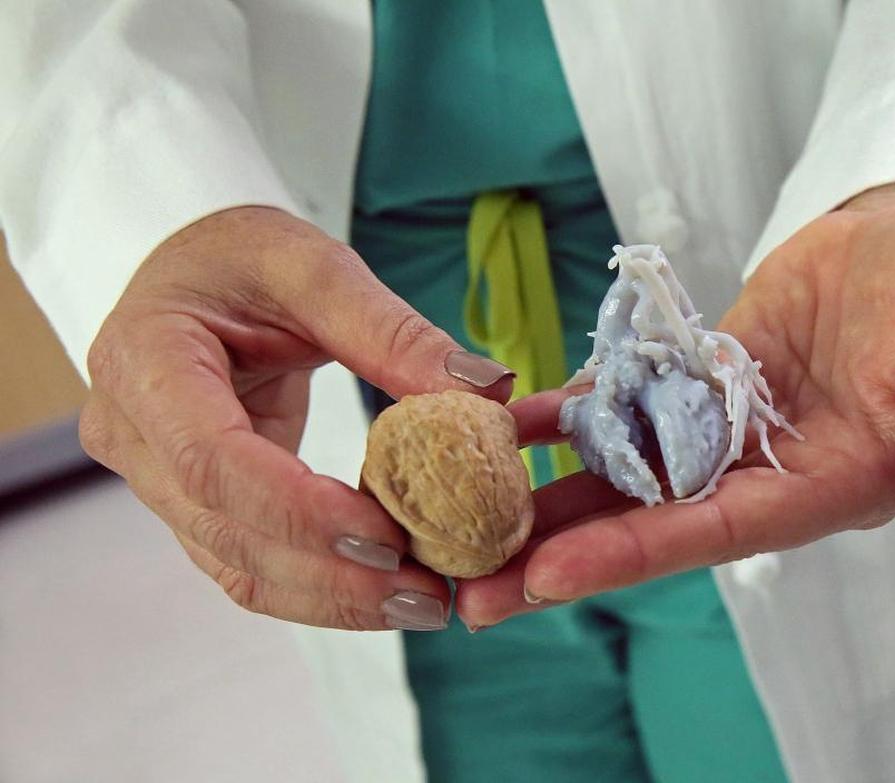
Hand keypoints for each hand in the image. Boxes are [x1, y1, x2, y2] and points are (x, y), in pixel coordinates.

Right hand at [79, 206, 512, 629]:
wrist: (194, 279)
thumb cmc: (240, 259)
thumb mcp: (313, 268)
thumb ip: (393, 331)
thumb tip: (488, 391)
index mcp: (145, 362)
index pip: (211, 461)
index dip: (300, 511)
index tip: (390, 536)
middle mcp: (133, 435)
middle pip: (228, 532)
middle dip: (334, 574)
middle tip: (432, 589)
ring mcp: (155, 481)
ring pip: (239, 567)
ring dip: (334, 598)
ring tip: (426, 600)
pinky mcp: (195, 505)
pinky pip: (252, 563)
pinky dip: (322, 586)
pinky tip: (388, 589)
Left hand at [457, 182, 894, 627]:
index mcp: (829, 482)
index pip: (718, 531)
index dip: (634, 555)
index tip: (546, 578)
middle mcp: (767, 472)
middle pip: (653, 524)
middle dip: (563, 557)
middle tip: (469, 594)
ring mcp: (727, 431)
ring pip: (626, 476)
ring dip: (547, 501)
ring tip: (457, 523)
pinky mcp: (700, 386)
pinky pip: (628, 408)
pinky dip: (571, 418)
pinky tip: (509, 427)